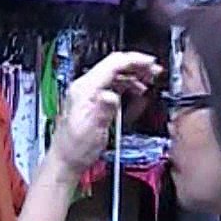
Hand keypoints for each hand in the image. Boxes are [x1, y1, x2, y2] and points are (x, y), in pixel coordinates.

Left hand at [49, 52, 161, 173]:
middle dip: (136, 65)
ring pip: (114, 73)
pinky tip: (136, 88)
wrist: (65, 160)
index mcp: (84, 90)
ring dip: (133, 73)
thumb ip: (104, 109)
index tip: (151, 62)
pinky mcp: (91, 99)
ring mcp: (87, 92)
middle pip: (114, 64)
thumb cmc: (76, 148)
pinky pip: (111, 83)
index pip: (112, 64)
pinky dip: (127, 82)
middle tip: (155, 70)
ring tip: (149, 79)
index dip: (134, 60)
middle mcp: (84, 87)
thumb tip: (113, 95)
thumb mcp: (93, 130)